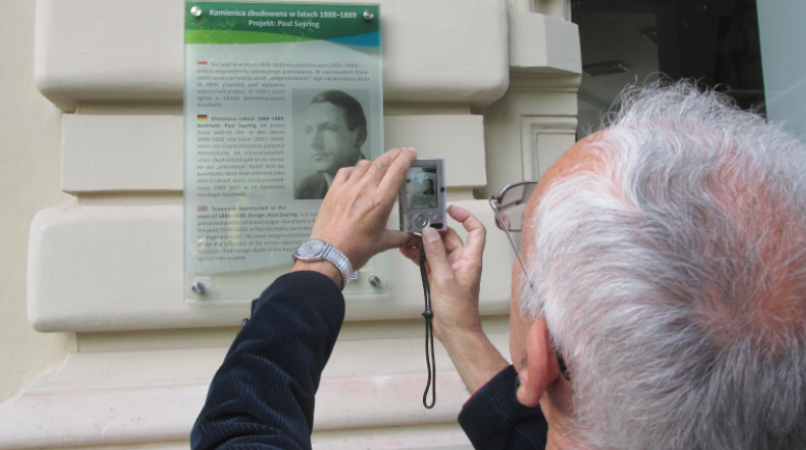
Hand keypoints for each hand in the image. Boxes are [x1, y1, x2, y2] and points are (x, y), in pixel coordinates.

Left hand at [308, 148, 419, 270]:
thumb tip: (411, 237)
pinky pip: (345, 171)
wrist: (329, 254)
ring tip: (379, 168)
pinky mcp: (334, 191)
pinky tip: (356, 176)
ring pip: (364, 164)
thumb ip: (401, 237)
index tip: (411, 153)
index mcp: (380, 201)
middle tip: (400, 153)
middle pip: (382, 162)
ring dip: (375, 163)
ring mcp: (347, 188)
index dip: (406, 157)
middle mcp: (364, 190)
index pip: (397, 170)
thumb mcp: (382, 242)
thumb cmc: (353, 249)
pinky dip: (354, 170)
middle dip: (394, 154)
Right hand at [401, 205, 508, 391]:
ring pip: (437, 249)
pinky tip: (408, 251)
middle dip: (434, 230)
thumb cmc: (459, 311)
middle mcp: (461, 262)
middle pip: (449, 238)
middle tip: (420, 225)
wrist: (455, 331)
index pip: (475, 231)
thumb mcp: (445, 279)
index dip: (466, 217)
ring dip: (424, 243)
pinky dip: (419, 255)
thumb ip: (436, 254)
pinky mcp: (439, 278)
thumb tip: (430, 233)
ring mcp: (450, 270)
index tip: (452, 209)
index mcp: (470, 260)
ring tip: (410, 238)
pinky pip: (429, 260)